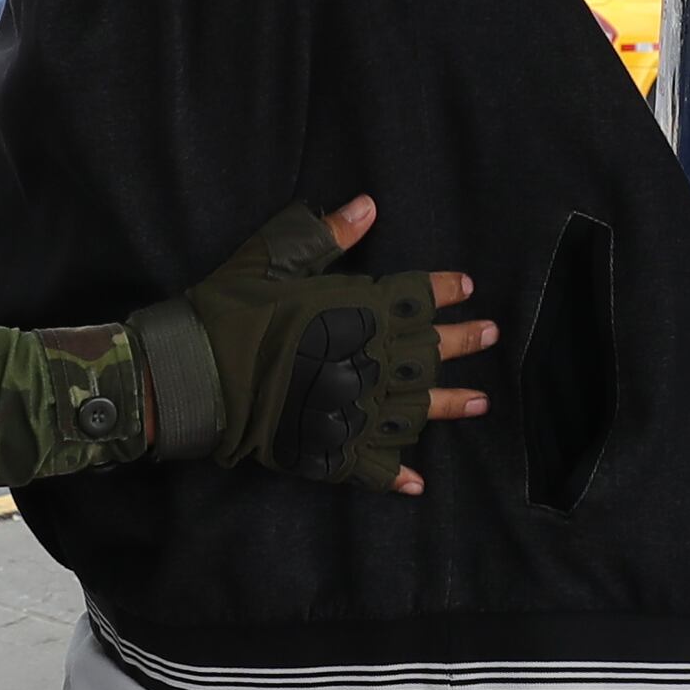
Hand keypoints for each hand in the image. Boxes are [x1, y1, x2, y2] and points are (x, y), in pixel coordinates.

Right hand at [128, 191, 495, 494]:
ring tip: (481, 403)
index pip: (417, 295)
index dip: (444, 289)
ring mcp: (358, 408)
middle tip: (491, 335)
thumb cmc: (233, 310)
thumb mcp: (274, 258)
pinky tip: (418, 484)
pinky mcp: (335, 448)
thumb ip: (325, 235)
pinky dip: (398, 476)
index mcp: (360, 311)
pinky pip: (376, 466)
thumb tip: (368, 205)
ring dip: (451, 405)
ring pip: (418, 408)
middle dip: (464, 341)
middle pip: (431, 350)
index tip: (467, 286)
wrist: (198, 374)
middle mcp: (371, 360)